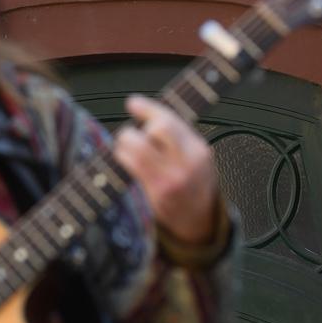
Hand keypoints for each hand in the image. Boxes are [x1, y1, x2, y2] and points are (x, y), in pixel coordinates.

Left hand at [114, 95, 218, 244]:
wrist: (198, 220)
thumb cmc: (193, 182)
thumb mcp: (196, 155)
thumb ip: (177, 133)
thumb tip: (144, 109)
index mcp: (198, 150)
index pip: (170, 121)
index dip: (147, 108)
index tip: (132, 102)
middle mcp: (185, 164)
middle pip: (155, 130)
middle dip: (138, 128)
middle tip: (131, 135)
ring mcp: (168, 181)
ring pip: (135, 150)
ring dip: (123, 145)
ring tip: (127, 149)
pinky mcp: (153, 195)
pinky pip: (129, 169)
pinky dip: (122, 162)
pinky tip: (126, 164)